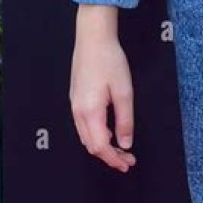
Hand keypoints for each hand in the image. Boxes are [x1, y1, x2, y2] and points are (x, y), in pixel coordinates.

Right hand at [70, 33, 136, 172]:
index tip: (128, 164)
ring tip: (120, 148)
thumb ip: (125, 120)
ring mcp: (74, 105)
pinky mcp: (76, 98)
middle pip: (91, 145)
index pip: (100, 147)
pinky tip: (108, 129)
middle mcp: (78, 112)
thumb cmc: (110, 60)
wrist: (93, 38)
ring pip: (86, 136)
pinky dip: (96, 134)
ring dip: (102, 145)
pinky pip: (83, 125)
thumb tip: (125, 143)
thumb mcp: (124, 91)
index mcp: (90, 112)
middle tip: (127, 159)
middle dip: (109, 156)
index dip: (114, 159)